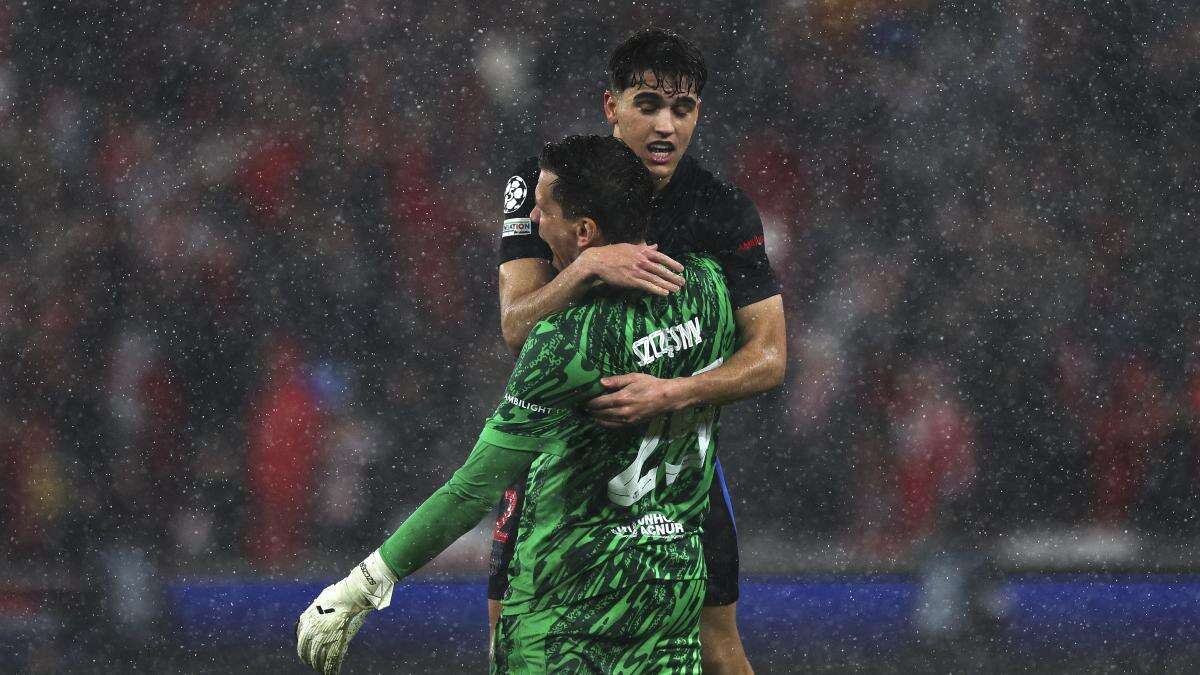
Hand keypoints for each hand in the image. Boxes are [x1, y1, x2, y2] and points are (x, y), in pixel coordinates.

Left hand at [297, 551, 395, 673]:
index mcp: (307, 619)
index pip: (301, 640)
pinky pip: (332, 658)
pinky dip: (331, 668)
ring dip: (319, 665)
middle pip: (307, 651)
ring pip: (318, 657)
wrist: (352, 593)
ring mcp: (324, 635)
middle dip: (309, 660)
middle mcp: (312, 629)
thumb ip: (314, 611)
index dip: (303, 649)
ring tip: (322, 670)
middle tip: (312, 664)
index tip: (306, 654)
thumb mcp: (321, 600)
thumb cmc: (340, 593)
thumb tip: (311, 616)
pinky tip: (332, 673)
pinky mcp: (337, 640)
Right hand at [583, 244, 684, 295]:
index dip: (673, 263)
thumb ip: (644, 247)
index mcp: (642, 251)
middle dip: (673, 276)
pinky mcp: (631, 281)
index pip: (662, 257)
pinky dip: (657, 290)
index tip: (681, 269)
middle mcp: (641, 261)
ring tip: (677, 289)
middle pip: (661, 270)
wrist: (598, 261)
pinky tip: (665, 293)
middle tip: (683, 282)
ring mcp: (637, 271)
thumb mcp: (630, 247)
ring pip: (656, 279)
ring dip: (668, 285)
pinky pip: (647, 286)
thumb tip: (655, 245)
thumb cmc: (613, 253)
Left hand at [586, 373, 684, 427]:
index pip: (598, 402)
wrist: (666, 398)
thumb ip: (616, 381)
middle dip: (589, 410)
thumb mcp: (633, 378)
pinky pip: (613, 426)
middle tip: (582, 406)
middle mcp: (622, 412)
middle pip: (599, 413)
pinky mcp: (631, 424)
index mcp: (621, 399)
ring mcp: (626, 420)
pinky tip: (600, 419)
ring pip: (605, 421)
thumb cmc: (650, 384)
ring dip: (595, 417)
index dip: (588, 402)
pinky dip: (604, 423)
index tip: (581, 399)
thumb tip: (600, 382)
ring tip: (589, 412)